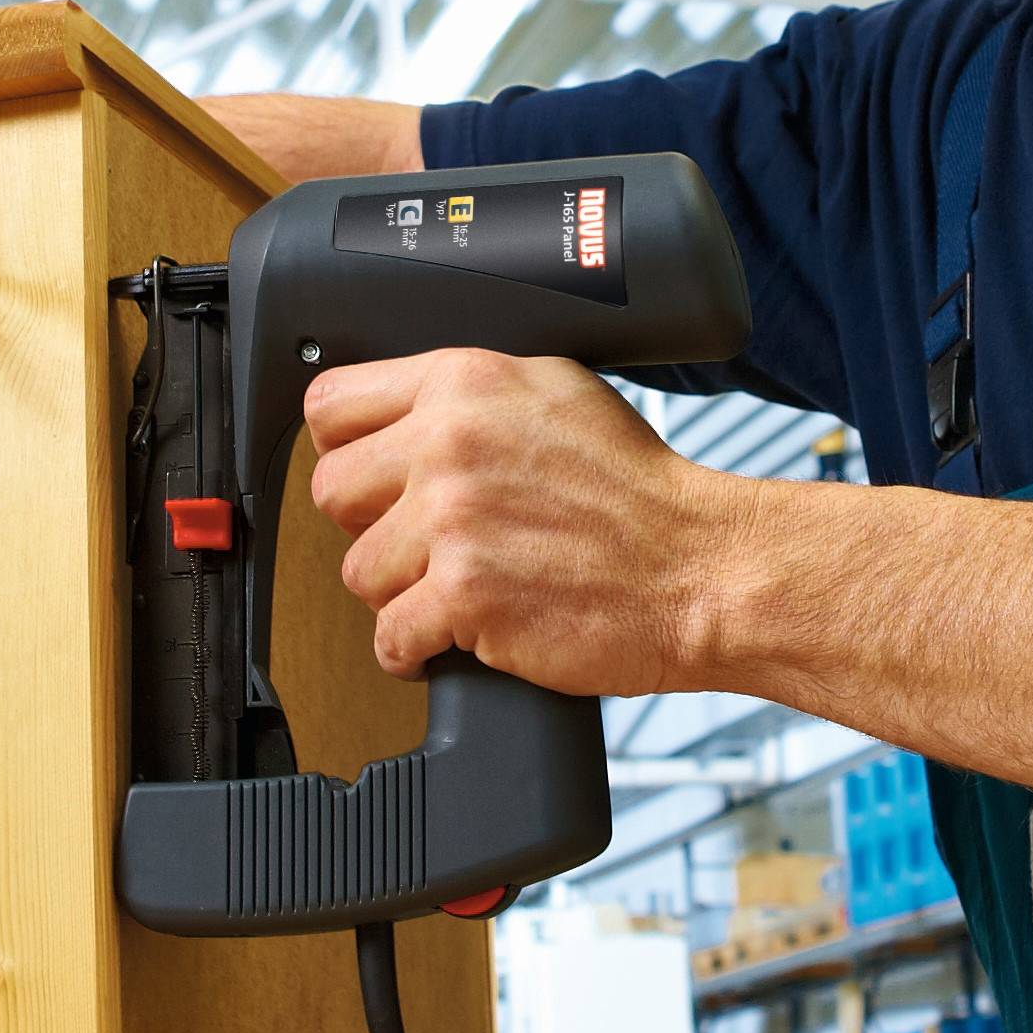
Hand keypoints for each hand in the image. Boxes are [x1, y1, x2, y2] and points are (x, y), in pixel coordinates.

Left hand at [303, 348, 733, 693]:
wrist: (701, 568)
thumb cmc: (640, 492)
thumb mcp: (556, 394)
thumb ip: (471, 397)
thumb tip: (403, 416)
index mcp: (466, 382)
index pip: (332, 406)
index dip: (345, 449)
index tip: (368, 478)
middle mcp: (450, 442)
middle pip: (332, 490)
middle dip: (371, 525)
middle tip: (421, 542)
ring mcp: (453, 520)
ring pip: (357, 571)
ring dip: (400, 592)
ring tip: (457, 590)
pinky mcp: (464, 596)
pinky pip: (389, 636)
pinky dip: (415, 650)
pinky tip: (455, 636)